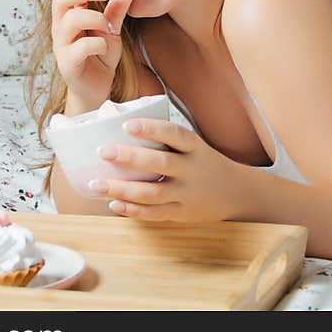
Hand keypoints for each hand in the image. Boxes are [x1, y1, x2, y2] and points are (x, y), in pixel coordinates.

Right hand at [51, 0, 134, 108]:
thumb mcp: (112, 31)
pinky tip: (105, 49)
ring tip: (110, 29)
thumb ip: (117, 10)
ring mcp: (61, 45)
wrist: (96, 90)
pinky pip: (80, 47)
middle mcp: (61, 27)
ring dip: (97, 19)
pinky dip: (98, 44)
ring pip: (71, 19)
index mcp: (70, 14)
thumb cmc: (100, 57)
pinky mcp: (67, 63)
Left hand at [91, 118, 244, 222]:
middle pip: (161, 164)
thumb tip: (120, 118)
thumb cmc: (203, 162)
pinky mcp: (181, 213)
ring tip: (96, 184)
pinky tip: (113, 204)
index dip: (152, 129)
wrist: (235, 192)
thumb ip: (166, 139)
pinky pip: (155, 214)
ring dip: (122, 189)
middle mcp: (192, 170)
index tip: (128, 125)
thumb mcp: (194, 146)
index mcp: (195, 148)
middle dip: (130, 158)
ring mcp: (187, 194)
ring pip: (152, 193)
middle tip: (103, 151)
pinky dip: (133, 210)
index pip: (175, 135)